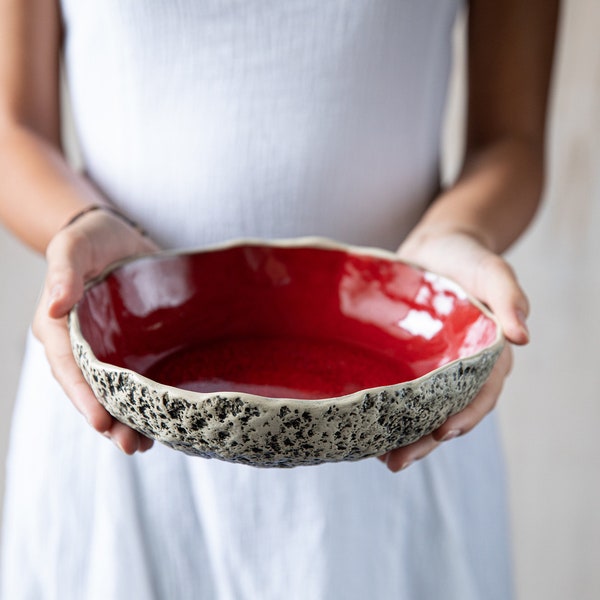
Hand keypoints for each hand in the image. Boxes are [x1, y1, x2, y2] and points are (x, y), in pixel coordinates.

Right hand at [32, 208, 158, 453]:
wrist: (118, 234)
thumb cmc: (91, 238)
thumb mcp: (73, 247)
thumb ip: (64, 273)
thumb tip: (53, 307)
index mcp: (59, 328)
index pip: (68, 368)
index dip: (84, 396)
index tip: (101, 420)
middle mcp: (82, 345)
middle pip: (92, 389)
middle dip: (109, 420)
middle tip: (129, 445)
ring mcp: (110, 348)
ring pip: (115, 390)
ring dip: (128, 419)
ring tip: (145, 444)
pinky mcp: (133, 345)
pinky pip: (137, 377)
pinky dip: (146, 399)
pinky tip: (162, 419)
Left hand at [378, 230, 528, 471]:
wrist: (437, 246)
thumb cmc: (468, 258)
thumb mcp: (493, 271)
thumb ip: (510, 298)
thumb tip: (524, 336)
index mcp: (486, 355)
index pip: (480, 395)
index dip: (466, 416)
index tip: (443, 432)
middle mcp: (458, 368)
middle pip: (445, 412)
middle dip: (425, 440)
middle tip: (398, 461)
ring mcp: (430, 366)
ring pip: (419, 409)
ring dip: (403, 435)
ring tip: (378, 457)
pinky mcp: (405, 360)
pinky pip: (398, 390)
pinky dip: (387, 411)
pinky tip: (366, 427)